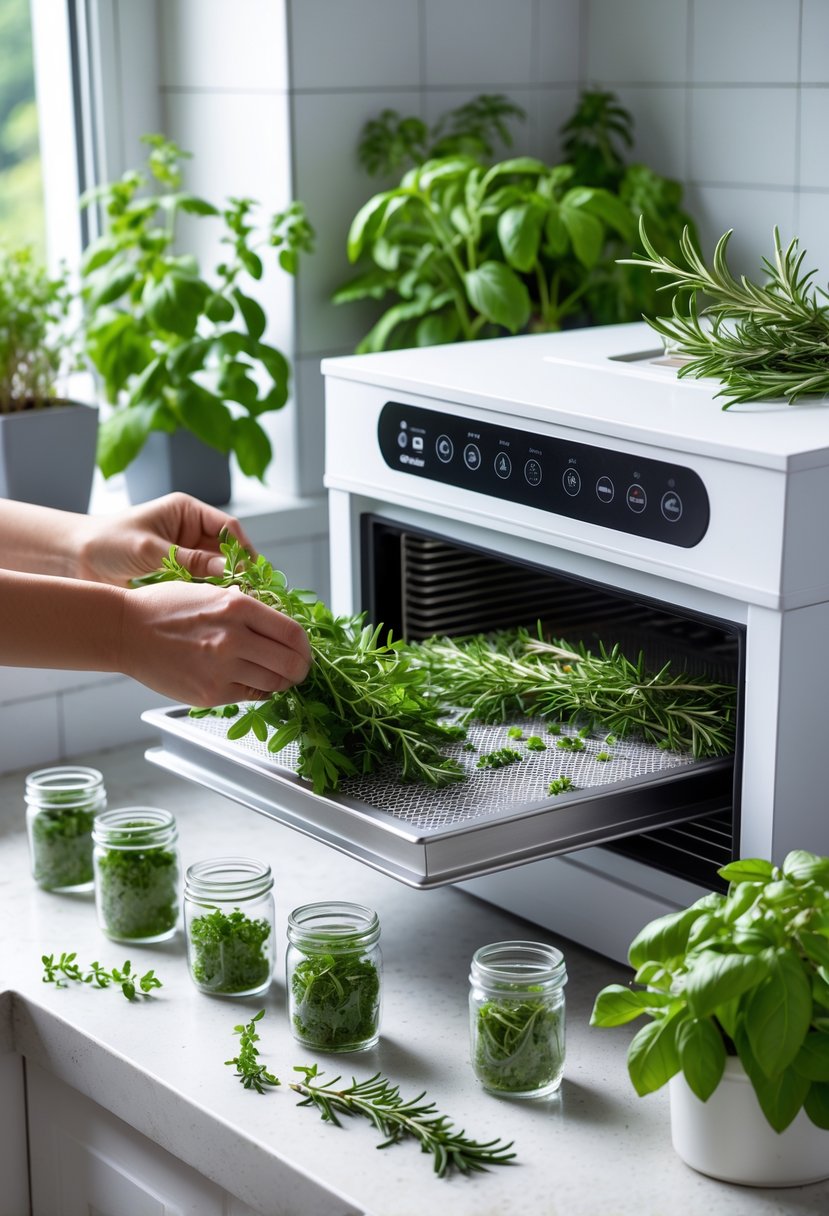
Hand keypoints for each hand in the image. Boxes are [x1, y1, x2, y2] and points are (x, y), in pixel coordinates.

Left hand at [77, 493, 255, 586]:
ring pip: (217, 570)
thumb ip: (189, 560)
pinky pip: (201, 585)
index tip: (251, 571)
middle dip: (237, 571)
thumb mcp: (149, 550)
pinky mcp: (177, 576)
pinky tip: (214, 607)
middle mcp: (190, 532)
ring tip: (232, 603)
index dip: (242, 548)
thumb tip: (227, 570)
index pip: (226, 527)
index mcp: (186, 512)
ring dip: (224, 585)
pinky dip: (208, 595)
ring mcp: (185, 555)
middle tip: (247, 593)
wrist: (75, 561)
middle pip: (226, 551)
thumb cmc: (106, 543)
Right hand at [119, 581, 311, 704]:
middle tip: (298, 670)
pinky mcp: (210, 693)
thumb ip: (247, 608)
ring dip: (280, 683)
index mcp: (238, 606)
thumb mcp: (212, 592)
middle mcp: (233, 638)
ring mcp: (221, 669)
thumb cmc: (166, 608)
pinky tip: (246, 681)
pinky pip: (248, 696)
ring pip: (273, 684)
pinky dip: (254, 691)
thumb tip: (280, 625)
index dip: (305, 647)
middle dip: (300, 670)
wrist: (126, 630)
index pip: (293, 633)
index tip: (303, 651)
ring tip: (274, 676)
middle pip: (291, 664)